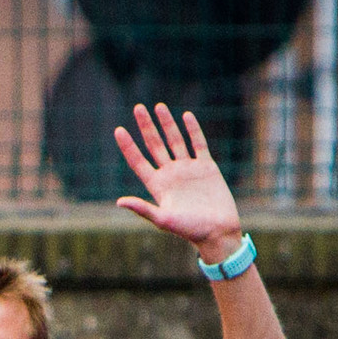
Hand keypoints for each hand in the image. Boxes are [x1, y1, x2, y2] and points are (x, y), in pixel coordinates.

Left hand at [113, 104, 243, 261]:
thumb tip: (119, 202)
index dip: (128, 147)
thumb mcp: (164, 220)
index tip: (118, 130)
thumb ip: (143, 209)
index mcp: (158, 186)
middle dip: (146, 127)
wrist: (219, 232)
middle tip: (138, 108)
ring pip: (175, 140)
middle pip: (155, 145)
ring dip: (167, 124)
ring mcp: (188, 169)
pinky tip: (186, 116)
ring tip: (159, 106)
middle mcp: (171, 175)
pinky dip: (192, 130)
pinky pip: (198, 144)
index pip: (138, 161)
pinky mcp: (206, 167)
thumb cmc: (191, 230)